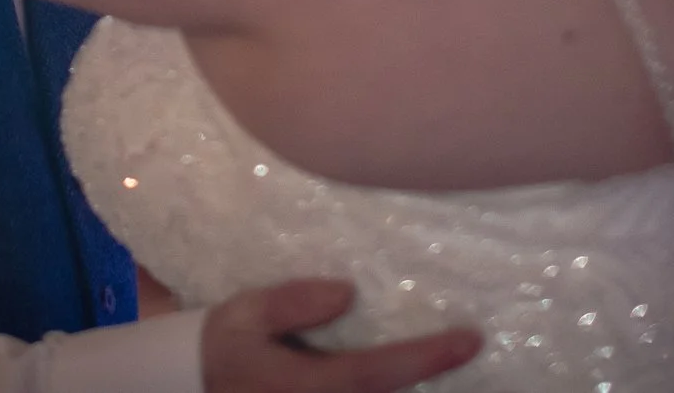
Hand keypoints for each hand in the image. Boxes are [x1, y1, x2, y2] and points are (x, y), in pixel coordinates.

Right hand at [201, 280, 480, 392]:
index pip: (379, 372)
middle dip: (437, 372)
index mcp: (310, 384)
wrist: (196, 386)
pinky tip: (421, 364)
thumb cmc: (226, 346)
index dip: (426, 358)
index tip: (470, 339)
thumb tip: (346, 291)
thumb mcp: (244, 315)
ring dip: (422, 380)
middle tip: (477, 342)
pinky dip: (396, 382)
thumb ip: (291, 303)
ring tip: (460, 352)